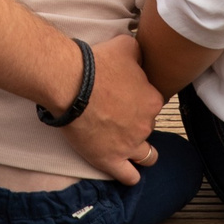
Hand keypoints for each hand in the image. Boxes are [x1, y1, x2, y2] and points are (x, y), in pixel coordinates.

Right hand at [64, 33, 161, 185]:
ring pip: (147, 156)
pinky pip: (129, 176)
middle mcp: (146, 124)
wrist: (70, 84)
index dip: (139, 101)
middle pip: (147, 126)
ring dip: (141, 152)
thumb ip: (138, 51)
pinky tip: (124, 169)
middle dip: (136, 123)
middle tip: (116, 115)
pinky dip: (129, 175)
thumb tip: (141, 53)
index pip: (153, 104)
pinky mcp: (111, 160)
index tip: (125, 97)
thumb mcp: (125, 46)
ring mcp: (130, 145)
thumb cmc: (96, 64)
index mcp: (152, 100)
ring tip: (127, 146)